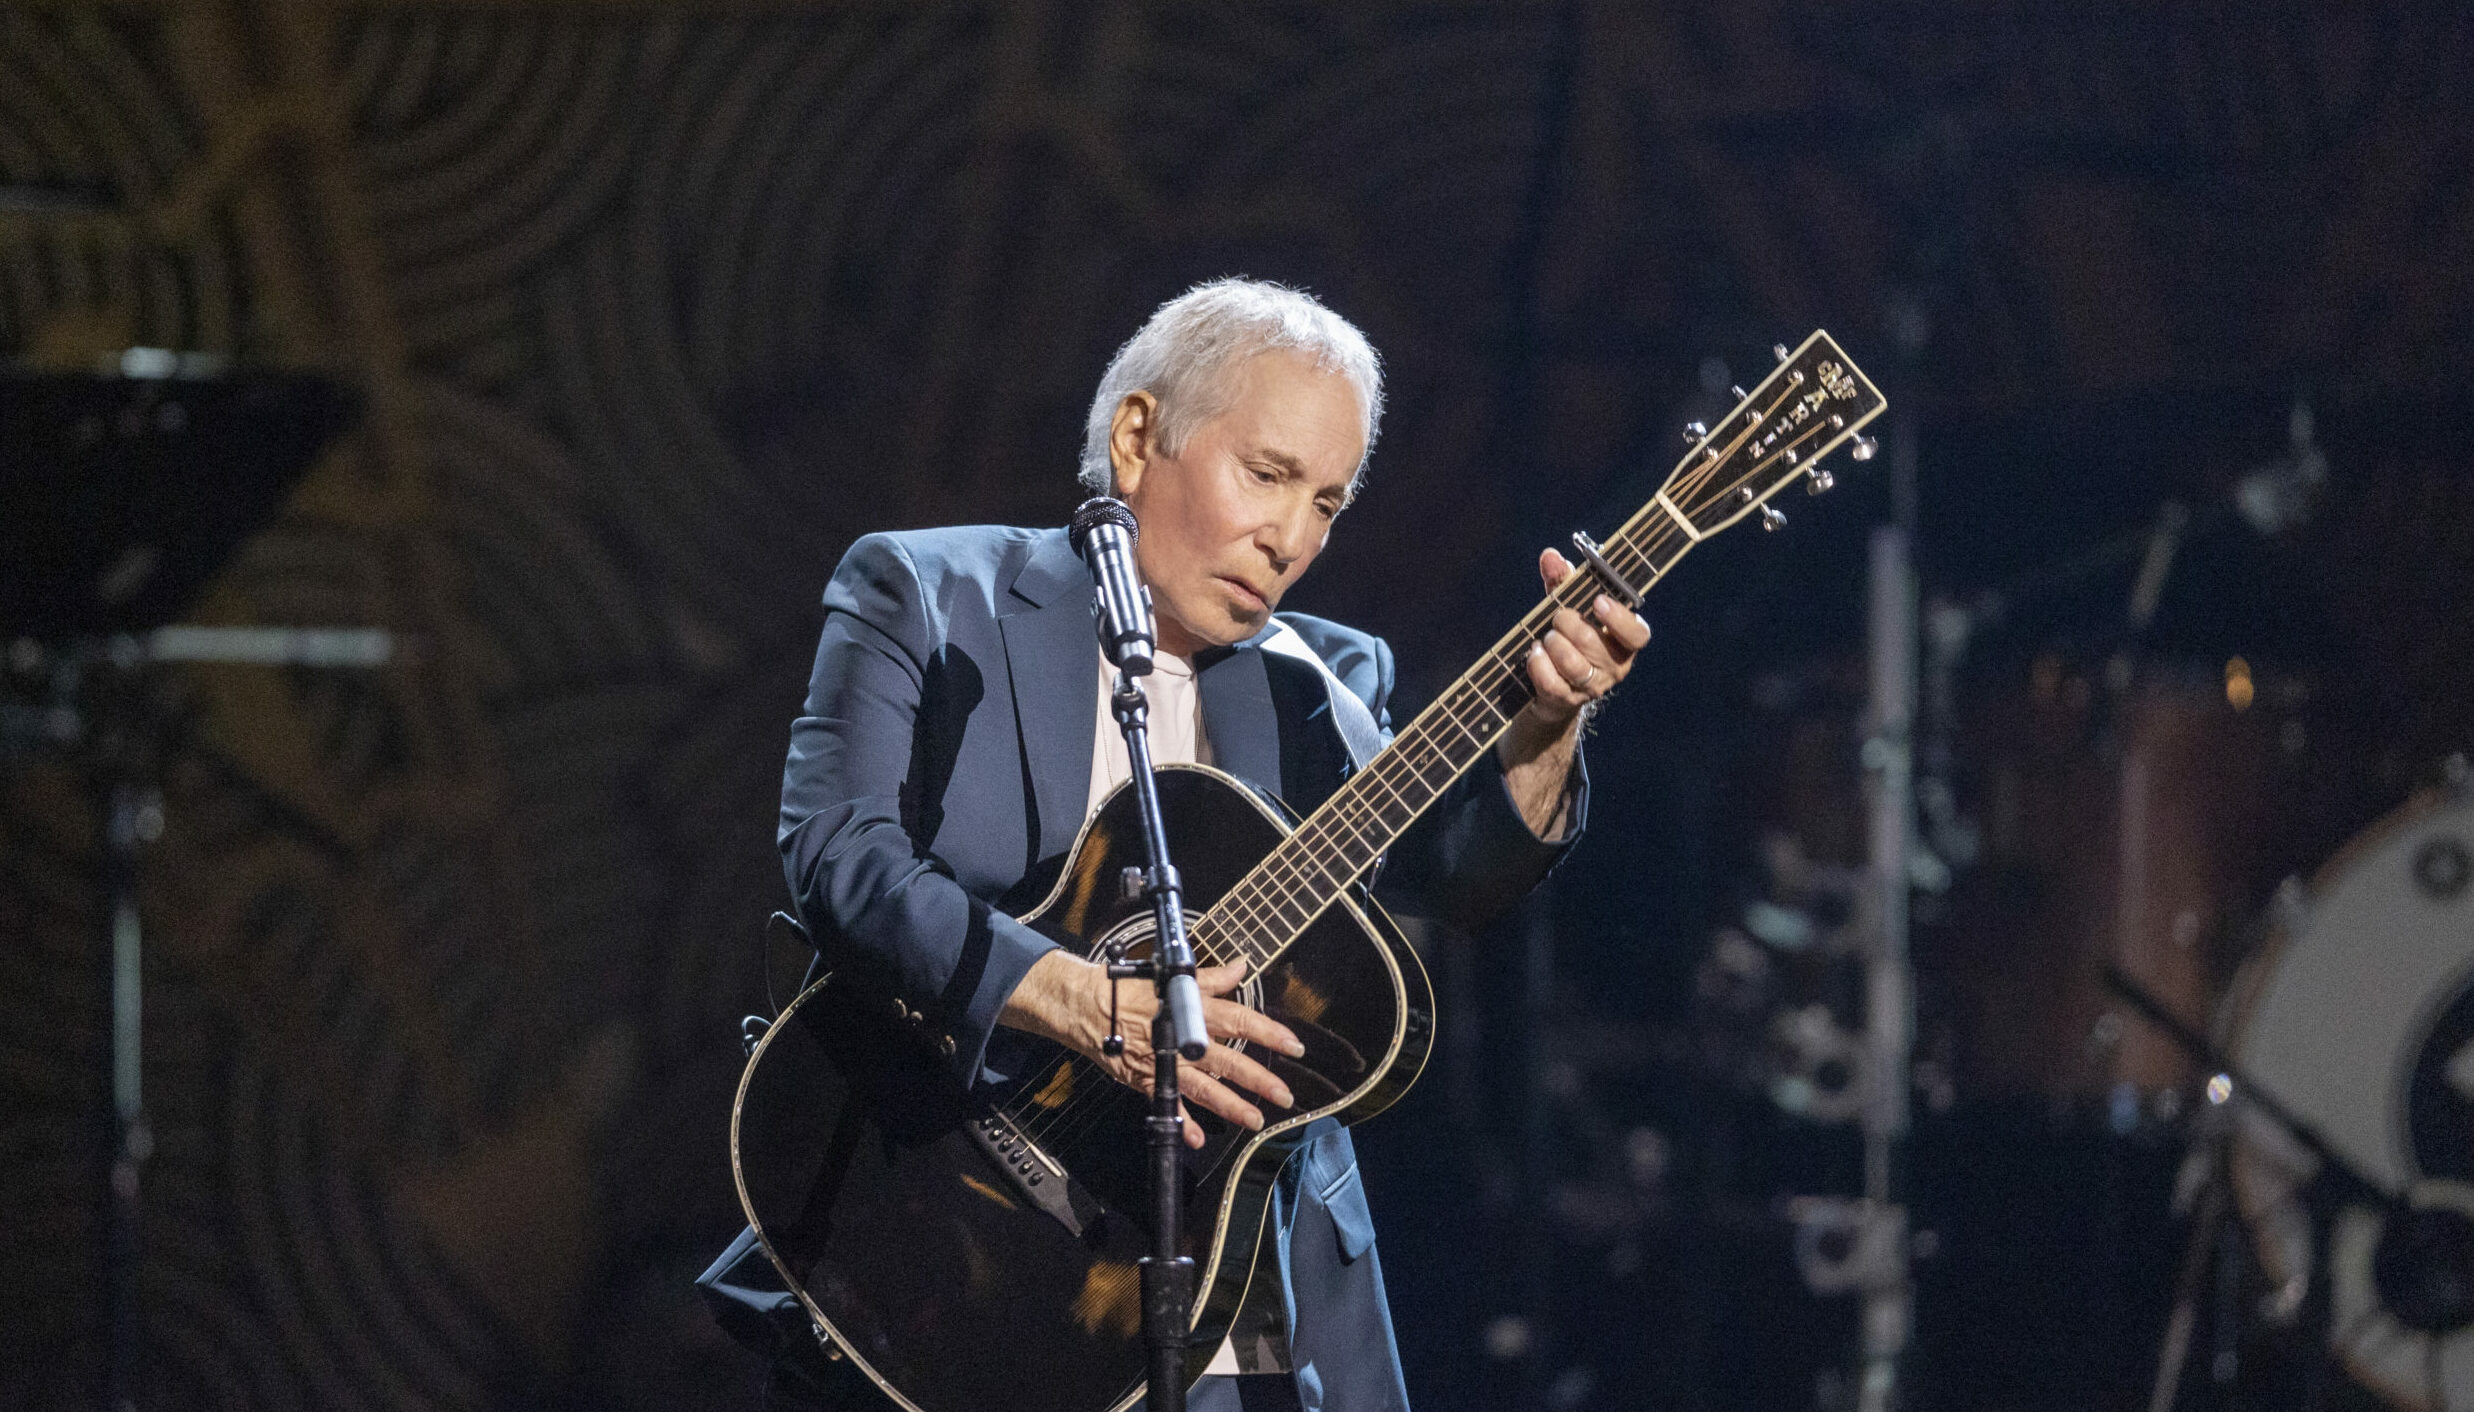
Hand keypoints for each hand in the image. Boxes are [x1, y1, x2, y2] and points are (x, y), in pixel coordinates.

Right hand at [1001, 951, 1305, 1147]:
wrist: (1089, 1006)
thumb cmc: (1131, 989)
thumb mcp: (1175, 977)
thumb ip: (1213, 978)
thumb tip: (1241, 966)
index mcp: (1194, 1010)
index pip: (1240, 1020)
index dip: (1269, 1033)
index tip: (1294, 1046)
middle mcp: (1184, 1040)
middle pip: (1229, 1062)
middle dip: (1259, 1080)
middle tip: (1284, 1096)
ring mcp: (1167, 1063)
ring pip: (1205, 1089)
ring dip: (1231, 1106)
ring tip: (1255, 1119)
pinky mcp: (1147, 1079)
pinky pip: (1169, 1105)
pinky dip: (1184, 1124)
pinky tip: (1198, 1138)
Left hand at [1516, 547, 1649, 731]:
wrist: (1551, 689)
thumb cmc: (1567, 638)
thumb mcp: (1568, 607)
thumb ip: (1562, 581)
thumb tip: (1550, 556)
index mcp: (1625, 642)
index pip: (1637, 635)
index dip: (1619, 619)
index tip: (1597, 602)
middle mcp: (1615, 667)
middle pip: (1592, 643)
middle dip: (1566, 623)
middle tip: (1558, 618)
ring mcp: (1592, 687)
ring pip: (1571, 663)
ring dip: (1552, 643)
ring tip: (1547, 638)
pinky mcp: (1567, 701)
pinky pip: (1551, 681)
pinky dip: (1537, 662)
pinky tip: (1535, 653)